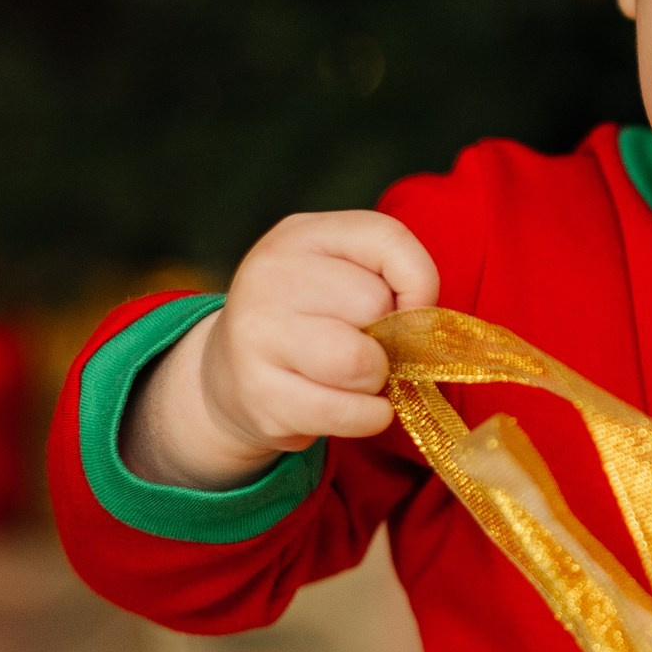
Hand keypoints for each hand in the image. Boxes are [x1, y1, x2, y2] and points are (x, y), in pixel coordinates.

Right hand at [122, 211, 437, 489]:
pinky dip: (368, 416)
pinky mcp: (260, 396)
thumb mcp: (343, 272)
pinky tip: (349, 406)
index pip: (387, 238)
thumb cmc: (311, 319)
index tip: (412, 307)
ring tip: (356, 377)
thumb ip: (393, 278)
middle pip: (375, 304)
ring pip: (361, 362)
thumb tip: (424, 326)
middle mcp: (270, 276)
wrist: (228, 373)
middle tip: (366, 345)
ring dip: (377, 380)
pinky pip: (348, 412)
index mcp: (301, 235)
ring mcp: (257, 336)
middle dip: (389, 336)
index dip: (420, 280)